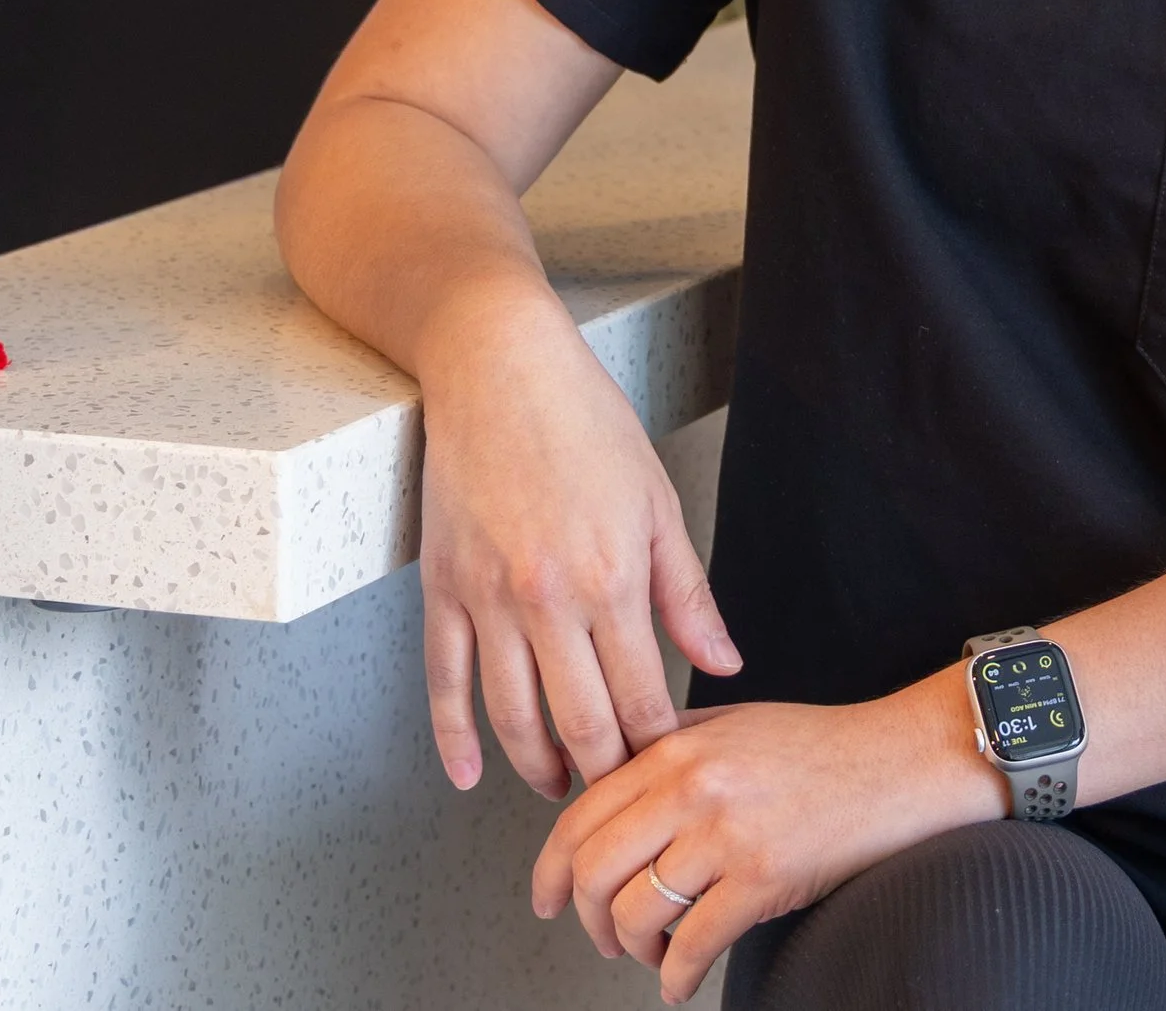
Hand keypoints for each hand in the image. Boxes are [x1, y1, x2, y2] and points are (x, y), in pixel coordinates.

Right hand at [418, 288, 740, 795]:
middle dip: (605, 772)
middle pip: (579, 723)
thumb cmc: (587, 424)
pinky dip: (455, 739)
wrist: (500, 369)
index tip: (669, 769)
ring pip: (512, 716)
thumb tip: (724, 663)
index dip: (657, 747)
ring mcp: (487, 599)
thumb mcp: (656, 501)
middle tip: (620, 797)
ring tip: (561, 788)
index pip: (643, 698)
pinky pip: (445, 682)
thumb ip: (687, 594)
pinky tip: (472, 774)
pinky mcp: (442, 589)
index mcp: (613, 579)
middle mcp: (549, 600)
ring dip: (539, 767)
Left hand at [533, 676, 1004, 1002]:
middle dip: (588, 920)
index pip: (582, 815)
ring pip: (636, 913)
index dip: (550, 870)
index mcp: (679, 745)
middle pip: (594, 870)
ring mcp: (727, 831)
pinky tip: (681, 979)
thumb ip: (669, 743)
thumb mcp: (734, 723)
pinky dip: (674, 978)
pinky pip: (691, 946)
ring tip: (652, 955)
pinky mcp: (763, 877)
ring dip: (633, 952)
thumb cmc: (824, 746)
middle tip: (603, 937)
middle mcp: (694, 784)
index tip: (546, 899)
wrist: (901, 760)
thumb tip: (604, 780)